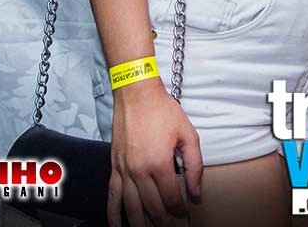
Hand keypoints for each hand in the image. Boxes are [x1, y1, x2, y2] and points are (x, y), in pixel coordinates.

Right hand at [108, 80, 203, 226]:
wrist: (136, 94)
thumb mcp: (188, 134)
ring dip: (141, 224)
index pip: (171, 198)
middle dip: (164, 221)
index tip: (185, 213)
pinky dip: (114, 214)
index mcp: (159, 164)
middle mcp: (139, 171)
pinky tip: (117, 226)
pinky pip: (112, 197)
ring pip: (131, 208)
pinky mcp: (114, 167)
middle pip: (152, 208)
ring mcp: (124, 171)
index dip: (180, 209)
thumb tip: (196, 192)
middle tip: (172, 225)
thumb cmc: (162, 110)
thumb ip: (194, 165)